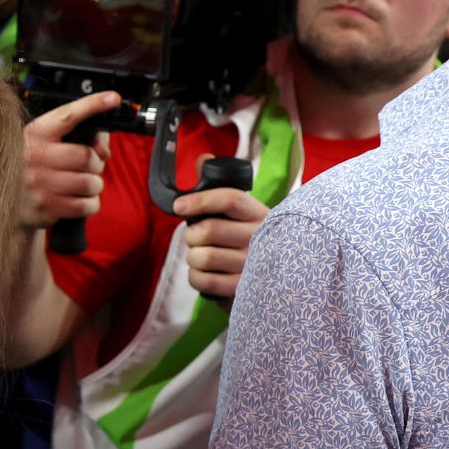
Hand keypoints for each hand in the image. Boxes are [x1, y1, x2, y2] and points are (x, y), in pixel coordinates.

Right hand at [21, 91, 117, 229]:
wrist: (8, 204)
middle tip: (90, 167)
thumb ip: (79, 137)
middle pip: (86, 156)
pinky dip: (90, 203)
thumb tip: (103, 147)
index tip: (113, 98)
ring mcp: (37, 184)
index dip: (93, 105)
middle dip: (97, 163)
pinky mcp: (45, 207)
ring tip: (81, 185)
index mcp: (35, 134)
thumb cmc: (36, 170)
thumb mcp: (48, 145)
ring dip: (94, 185)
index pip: (68, 115)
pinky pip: (87, 205)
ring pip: (90, 182)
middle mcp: (33, 156)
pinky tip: (77, 200)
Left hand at [174, 186, 269, 300]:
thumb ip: (219, 187)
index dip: (200, 200)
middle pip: (208, 229)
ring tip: (203, 257)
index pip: (230, 199)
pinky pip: (203, 280)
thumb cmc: (244, 241)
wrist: (270, 282)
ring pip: (203, 256)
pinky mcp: (244, 290)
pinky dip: (195, 277)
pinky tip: (205, 274)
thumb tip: (204, 158)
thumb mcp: (239, 214)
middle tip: (196, 239)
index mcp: (260, 215)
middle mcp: (262, 239)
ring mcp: (255, 267)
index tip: (178, 206)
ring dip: (193, 258)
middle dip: (191, 235)